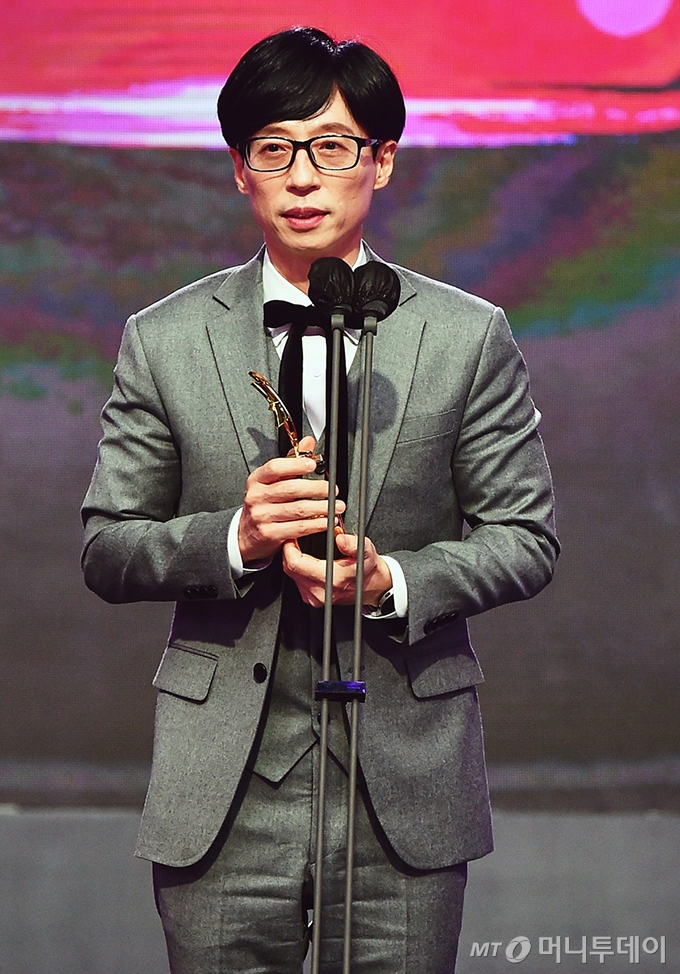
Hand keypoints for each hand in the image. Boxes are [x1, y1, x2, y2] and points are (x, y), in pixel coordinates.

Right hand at [238, 436, 344, 563]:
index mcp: (257, 480)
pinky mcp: (269, 534)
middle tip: (333, 489)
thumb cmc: (263, 505)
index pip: (275, 468)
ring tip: (336, 506)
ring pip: (298, 509)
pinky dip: (316, 524)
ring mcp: (262, 516)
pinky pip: (298, 527)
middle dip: (316, 489)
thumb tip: (308, 442)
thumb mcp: (271, 481)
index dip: (295, 465)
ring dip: (321, 507)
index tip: (312, 464)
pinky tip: (326, 521)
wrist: (246, 535)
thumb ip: (291, 461)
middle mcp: (256, 497)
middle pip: (291, 489)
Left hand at [282, 531, 392, 607]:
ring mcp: (316, 598)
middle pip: (290, 569)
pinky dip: (297, 569)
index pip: (296, 564)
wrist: (372, 586)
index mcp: (332, 579)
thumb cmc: (367, 567)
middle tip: (294, 539)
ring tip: (298, 548)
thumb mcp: (366, 550)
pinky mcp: (313, 599)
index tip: (292, 537)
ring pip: (292, 575)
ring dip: (292, 560)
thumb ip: (353, 544)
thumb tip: (340, 538)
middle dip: (288, 552)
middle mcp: (321, 592)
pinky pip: (297, 582)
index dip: (289, 548)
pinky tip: (304, 561)